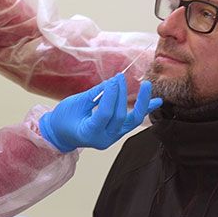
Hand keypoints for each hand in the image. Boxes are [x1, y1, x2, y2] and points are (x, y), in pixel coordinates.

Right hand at [39, 73, 162, 152]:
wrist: (60, 134)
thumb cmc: (63, 119)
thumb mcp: (76, 104)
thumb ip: (96, 94)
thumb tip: (113, 82)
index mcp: (89, 134)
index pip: (105, 114)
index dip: (111, 96)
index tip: (115, 79)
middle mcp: (104, 139)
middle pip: (119, 116)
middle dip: (121, 95)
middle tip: (120, 77)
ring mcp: (113, 137)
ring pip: (132, 121)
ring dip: (141, 103)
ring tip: (147, 86)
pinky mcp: (117, 133)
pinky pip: (133, 121)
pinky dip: (144, 110)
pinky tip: (157, 101)